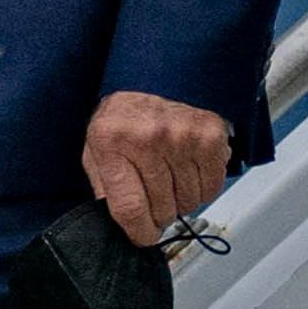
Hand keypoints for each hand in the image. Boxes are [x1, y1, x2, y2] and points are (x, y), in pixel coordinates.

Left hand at [85, 88, 235, 240]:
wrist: (156, 72)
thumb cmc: (123, 114)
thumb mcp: (96, 145)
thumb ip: (104, 186)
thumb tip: (122, 225)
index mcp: (111, 141)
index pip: (130, 208)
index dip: (139, 232)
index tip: (143, 236)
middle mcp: (147, 138)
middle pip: (162, 209)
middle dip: (158, 213)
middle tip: (153, 194)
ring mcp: (181, 137)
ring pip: (188, 202)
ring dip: (180, 199)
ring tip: (169, 174)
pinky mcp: (210, 138)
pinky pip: (211, 188)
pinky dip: (201, 188)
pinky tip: (187, 168)